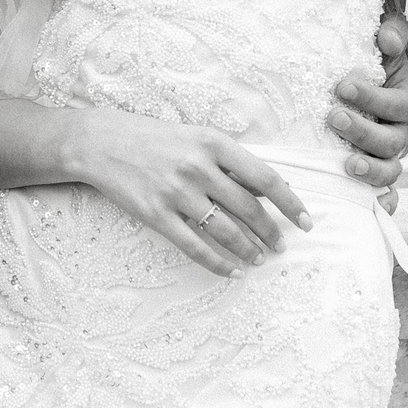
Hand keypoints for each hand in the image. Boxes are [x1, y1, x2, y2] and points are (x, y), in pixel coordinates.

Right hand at [61, 108, 313, 278]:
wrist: (101, 142)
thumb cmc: (155, 138)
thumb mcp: (196, 137)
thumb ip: (229, 162)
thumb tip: (268, 191)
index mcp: (213, 143)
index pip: (265, 177)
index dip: (290, 203)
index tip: (306, 221)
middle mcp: (197, 167)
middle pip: (249, 209)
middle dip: (271, 233)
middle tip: (281, 246)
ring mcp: (175, 192)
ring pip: (225, 231)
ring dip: (248, 250)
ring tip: (259, 260)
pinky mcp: (156, 214)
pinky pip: (195, 246)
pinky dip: (218, 263)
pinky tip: (231, 270)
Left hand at [327, 14, 407, 210]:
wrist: (352, 78)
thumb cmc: (367, 54)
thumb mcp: (384, 35)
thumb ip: (392, 30)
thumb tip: (387, 40)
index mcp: (405, 101)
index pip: (401, 106)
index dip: (375, 100)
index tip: (343, 87)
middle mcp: (400, 132)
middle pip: (394, 142)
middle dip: (364, 132)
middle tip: (334, 117)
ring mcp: (388, 157)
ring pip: (389, 170)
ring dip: (370, 169)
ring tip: (346, 163)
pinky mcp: (373, 174)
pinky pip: (386, 196)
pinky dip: (384, 204)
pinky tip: (374, 207)